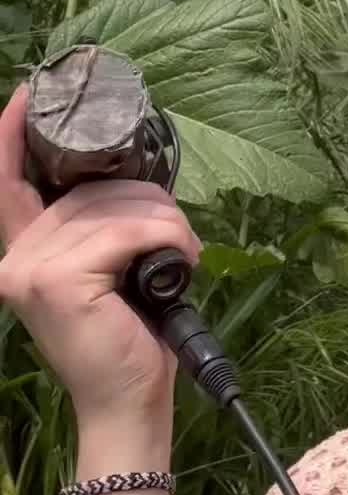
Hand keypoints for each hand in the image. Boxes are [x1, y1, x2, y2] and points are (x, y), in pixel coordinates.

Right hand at [0, 82, 202, 422]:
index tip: (32, 90)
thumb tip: (126, 184)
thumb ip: (95, 231)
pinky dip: (168, 237)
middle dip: (146, 200)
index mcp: (23, 252)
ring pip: (114, 207)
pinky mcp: (60, 280)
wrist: (128, 404)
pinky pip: (129, 230)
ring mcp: (32, 268)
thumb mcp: (107, 274)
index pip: (8, 181)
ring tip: (181, 255)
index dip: (16, 132)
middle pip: (89, 189)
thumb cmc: (127, 339)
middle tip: (177, 238)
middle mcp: (16, 258)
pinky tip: (182, 260)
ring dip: (165, 222)